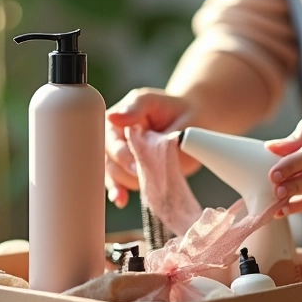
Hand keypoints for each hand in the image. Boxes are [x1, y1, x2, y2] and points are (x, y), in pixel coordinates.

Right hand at [105, 88, 198, 207]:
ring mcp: (121, 159)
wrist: (192, 123)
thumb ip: (136, 108)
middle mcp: (114, 141)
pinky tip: (122, 199)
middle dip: (125, 170)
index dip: (121, 153)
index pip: (110, 140)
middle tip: (141, 173)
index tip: (135, 162)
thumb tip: (114, 116)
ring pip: (114, 176)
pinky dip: (119, 193)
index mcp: (115, 122)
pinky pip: (119, 185)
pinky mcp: (130, 172)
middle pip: (109, 161)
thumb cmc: (172, 109)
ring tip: (147, 180)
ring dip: (127, 182)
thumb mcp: (153, 101)